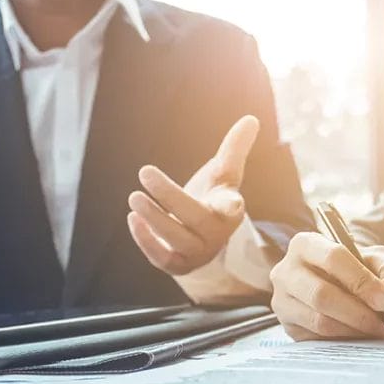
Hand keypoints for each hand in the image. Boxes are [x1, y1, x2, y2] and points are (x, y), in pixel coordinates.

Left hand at [128, 116, 257, 275]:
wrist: (204, 238)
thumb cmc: (213, 199)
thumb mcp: (223, 174)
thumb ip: (234, 148)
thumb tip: (251, 119)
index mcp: (229, 209)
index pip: (232, 207)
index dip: (232, 205)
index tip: (235, 202)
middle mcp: (216, 234)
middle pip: (195, 218)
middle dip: (169, 196)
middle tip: (145, 172)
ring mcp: (198, 252)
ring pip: (176, 238)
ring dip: (154, 218)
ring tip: (134, 197)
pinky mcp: (179, 264)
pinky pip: (162, 258)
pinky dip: (146, 241)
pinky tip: (132, 219)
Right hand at [270, 232, 383, 339]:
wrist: (340, 284)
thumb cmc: (358, 268)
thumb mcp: (380, 260)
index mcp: (306, 244)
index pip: (333, 258)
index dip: (361, 281)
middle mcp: (286, 271)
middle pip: (322, 295)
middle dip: (358, 312)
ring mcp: (282, 301)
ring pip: (319, 321)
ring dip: (353, 329)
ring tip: (377, 330)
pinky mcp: (288, 327)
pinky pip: (317, 339)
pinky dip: (344, 340)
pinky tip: (361, 336)